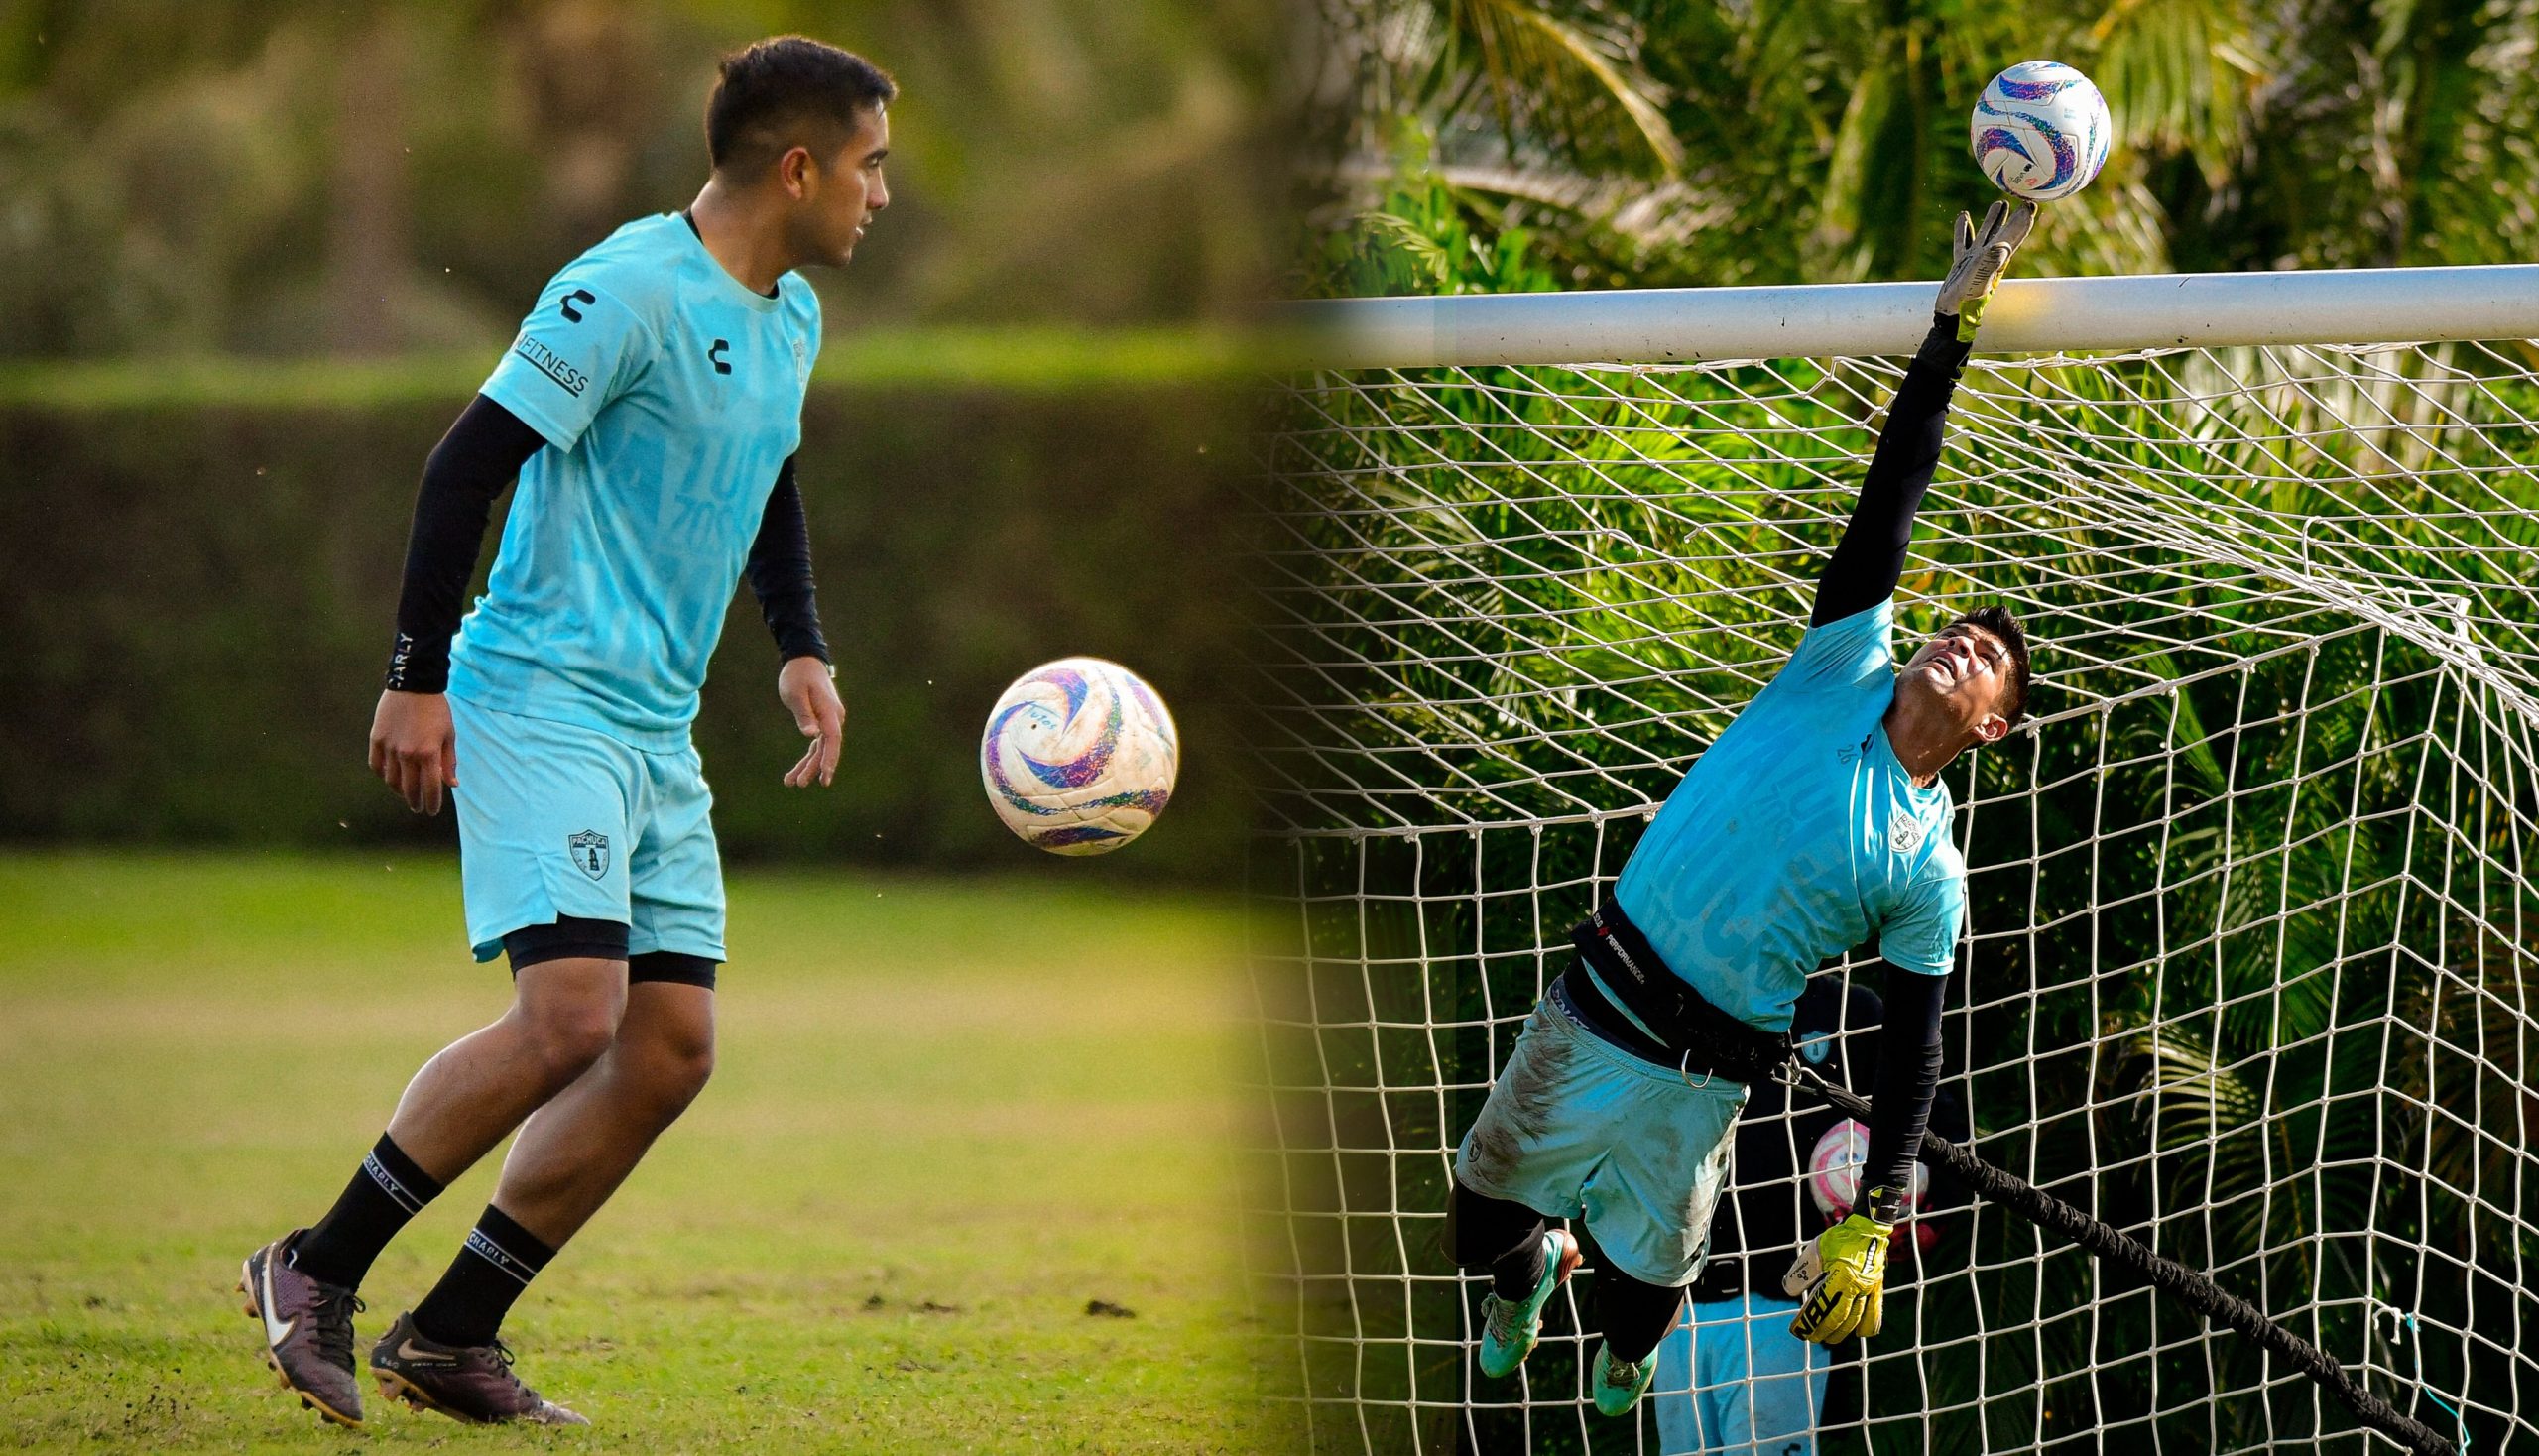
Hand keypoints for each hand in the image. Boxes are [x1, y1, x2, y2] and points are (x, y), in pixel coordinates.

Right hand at [369, 690, 457, 814]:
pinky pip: (376, 765)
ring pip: (391, 780)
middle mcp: (408, 754)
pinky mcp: (376, 739)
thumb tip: (452, 785)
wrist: (414, 684)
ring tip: (405, 793)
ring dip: (398, 791)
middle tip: (418, 807)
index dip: (432, 803)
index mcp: (429, 753)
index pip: (430, 788)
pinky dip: (383, 774)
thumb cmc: (436, 709)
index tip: (431, 811)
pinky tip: (389, 777)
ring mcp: (390, 747)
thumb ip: (449, 761)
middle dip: (415, 801)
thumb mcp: (449, 735)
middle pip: (409, 788)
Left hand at [778, 656, 843, 786]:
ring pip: (821, 749)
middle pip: (826, 749)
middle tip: (798, 784)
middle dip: (813, 768)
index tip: (824, 777)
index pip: (833, 740)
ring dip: (808, 766)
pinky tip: (797, 769)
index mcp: (830, 712)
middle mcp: (834, 718)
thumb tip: (812, 736)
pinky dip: (808, 756)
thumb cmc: (797, 676)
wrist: (804, 660)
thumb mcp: (795, 694)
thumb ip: (804, 715)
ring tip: (791, 782)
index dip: (830, 759)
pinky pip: (817, 743)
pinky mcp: (822, 721)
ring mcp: (829, 721)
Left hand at [1781, 1203, 1896, 1343]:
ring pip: (1857, 1319)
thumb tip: (1789, 1291)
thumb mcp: (1815, 1251)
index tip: (1797, 1330)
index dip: (1808, 1321)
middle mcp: (1857, 1287)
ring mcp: (1870, 1289)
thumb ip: (1802, 1271)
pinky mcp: (1877, 1288)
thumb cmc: (1839, 1239)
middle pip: (1840, 1318)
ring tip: (1831, 1339)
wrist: (1868, 1227)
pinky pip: (1875, 1312)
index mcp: (1841, 1277)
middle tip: (1811, 1338)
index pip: (1821, 1306)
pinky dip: (1868, 1325)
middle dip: (1824, 1330)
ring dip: (1842, 1332)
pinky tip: (1860, 1333)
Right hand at [1935, 199, 2038, 342]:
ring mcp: (1975, 260)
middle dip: (2015, 217)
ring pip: (1986, 234)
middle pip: (2005, 232)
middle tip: (2024, 201)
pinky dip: (1963, 229)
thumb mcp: (1978, 282)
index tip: (2031, 205)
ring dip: (1993, 220)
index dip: (2023, 220)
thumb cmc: (1966, 301)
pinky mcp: (1962, 264)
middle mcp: (1989, 258)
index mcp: (1997, 259)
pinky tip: (1962, 217)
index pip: (2013, 235)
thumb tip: (2002, 248)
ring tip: (2000, 204)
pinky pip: (1964, 242)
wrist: (1952, 316)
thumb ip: (1989, 264)